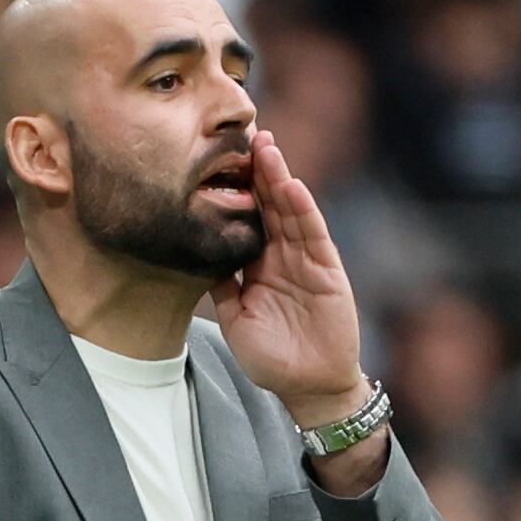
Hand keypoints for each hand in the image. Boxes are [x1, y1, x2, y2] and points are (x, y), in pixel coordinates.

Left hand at [210, 129, 363, 422]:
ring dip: (279, 179)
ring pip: (290, 211)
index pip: (246, 218)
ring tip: (266, 148)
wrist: (309, 386)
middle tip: (242, 134)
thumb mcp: (235, 320)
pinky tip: (291, 186)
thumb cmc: (273, 359)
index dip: (235, 191)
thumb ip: (221, 288)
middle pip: (269, 204)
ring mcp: (305, 259)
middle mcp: (282, 255)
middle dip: (258, 171)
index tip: (216, 160)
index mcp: (258, 264)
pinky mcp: (326, 269)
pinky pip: (313, 234)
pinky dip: (303, 210)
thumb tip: (195, 257)